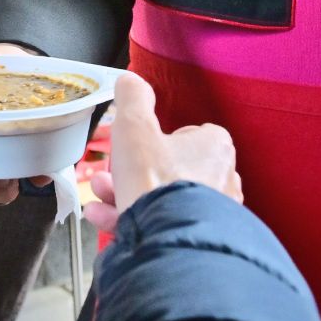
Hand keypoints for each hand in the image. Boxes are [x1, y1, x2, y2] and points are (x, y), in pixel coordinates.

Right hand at [83, 71, 239, 231]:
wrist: (168, 239)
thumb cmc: (156, 180)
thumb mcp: (134, 128)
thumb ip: (132, 98)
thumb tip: (130, 80)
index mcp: (214, 147)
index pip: (186, 134)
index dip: (154, 140)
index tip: (133, 148)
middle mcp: (222, 179)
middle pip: (167, 169)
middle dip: (130, 173)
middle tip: (104, 177)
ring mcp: (213, 213)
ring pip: (162, 199)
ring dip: (124, 196)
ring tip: (98, 199)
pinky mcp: (199, 238)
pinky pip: (164, 224)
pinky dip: (134, 219)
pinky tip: (106, 219)